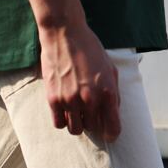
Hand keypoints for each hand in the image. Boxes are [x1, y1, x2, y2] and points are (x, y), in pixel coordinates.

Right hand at [38, 19, 120, 141]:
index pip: (113, 127)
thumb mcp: (110, 68)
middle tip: (88, 112)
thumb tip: (112, 112)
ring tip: (76, 111)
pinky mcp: (53, 99)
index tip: (109, 134)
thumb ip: (113, 92)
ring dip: (77, 122)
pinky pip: (58, 123)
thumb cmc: (89, 49)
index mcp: (107, 92)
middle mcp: (90, 99)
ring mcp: (70, 100)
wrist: (65, 34)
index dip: (111, 133)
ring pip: (75, 129)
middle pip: (92, 128)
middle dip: (92, 122)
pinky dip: (62, 119)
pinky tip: (64, 109)